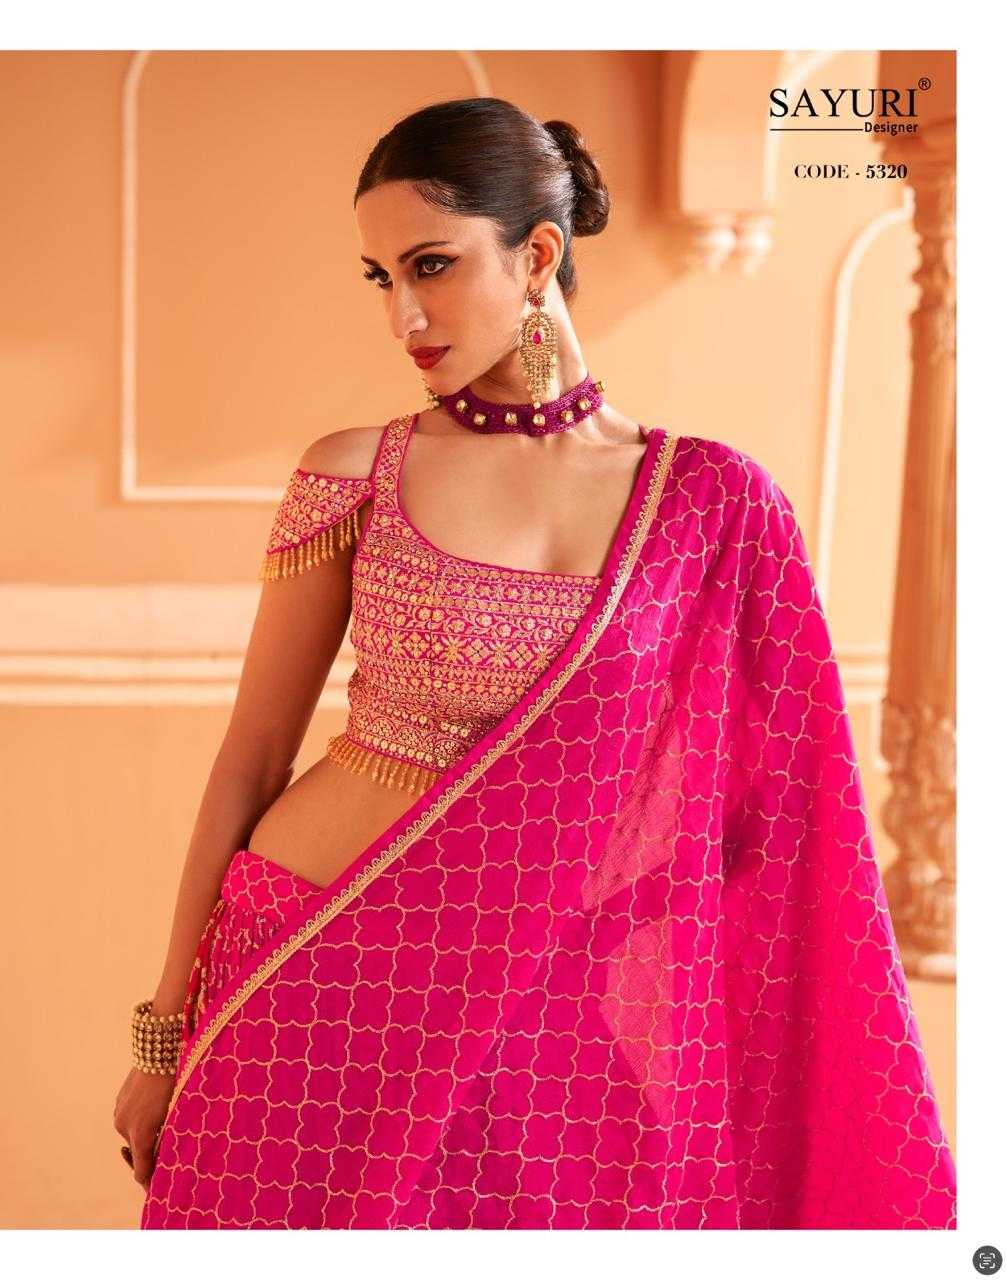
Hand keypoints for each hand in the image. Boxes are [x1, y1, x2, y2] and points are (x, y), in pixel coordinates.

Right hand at [113, 1066, 175, 1191]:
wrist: (159, 1051)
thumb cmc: (175, 1083)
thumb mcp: (176, 1112)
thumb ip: (169, 1138)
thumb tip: (165, 1156)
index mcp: (141, 1135)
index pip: (142, 1172)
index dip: (151, 1182)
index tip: (159, 1187)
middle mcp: (125, 1127)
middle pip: (139, 1151)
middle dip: (152, 1151)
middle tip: (169, 1141)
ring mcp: (119, 1114)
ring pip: (133, 1133)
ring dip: (146, 1131)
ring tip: (163, 1113)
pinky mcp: (118, 1103)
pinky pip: (129, 1118)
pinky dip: (139, 1118)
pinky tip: (153, 1103)